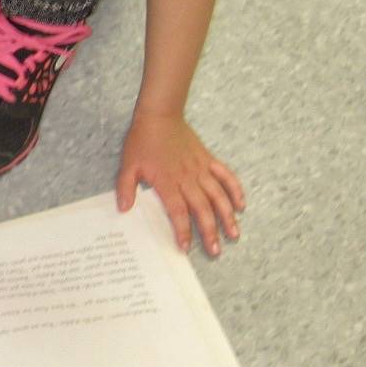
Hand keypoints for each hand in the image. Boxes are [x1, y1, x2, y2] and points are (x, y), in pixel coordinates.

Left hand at [115, 113, 243, 255]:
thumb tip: (124, 209)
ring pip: (218, 196)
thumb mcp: (128, 165)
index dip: (182, 231)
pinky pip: (226, 176)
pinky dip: (235, 190)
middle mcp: (188, 178)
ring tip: (234, 234)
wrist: (159, 115)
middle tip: (216, 251)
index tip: (185, 247)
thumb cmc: (142, 140)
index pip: (178, 211)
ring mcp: (201, 168)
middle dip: (210, 231)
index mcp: (168, 181)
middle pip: (202, 208)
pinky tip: (241, 205)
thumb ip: (126, 187)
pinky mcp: (208, 159)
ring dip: (227, 216)